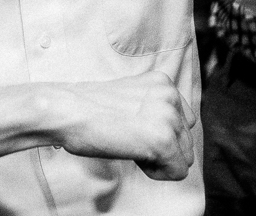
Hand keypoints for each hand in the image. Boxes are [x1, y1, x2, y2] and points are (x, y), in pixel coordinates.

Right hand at [54, 71, 195, 180]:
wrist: (68, 110)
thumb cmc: (89, 108)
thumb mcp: (132, 97)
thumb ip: (154, 108)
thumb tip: (170, 134)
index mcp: (164, 82)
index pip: (184, 121)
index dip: (162, 133)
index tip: (136, 130)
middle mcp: (171, 96)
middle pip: (187, 140)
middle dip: (162, 148)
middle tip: (130, 139)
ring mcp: (169, 118)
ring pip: (184, 157)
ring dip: (160, 160)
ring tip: (131, 146)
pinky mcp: (163, 141)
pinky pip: (178, 172)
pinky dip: (157, 173)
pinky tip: (135, 157)